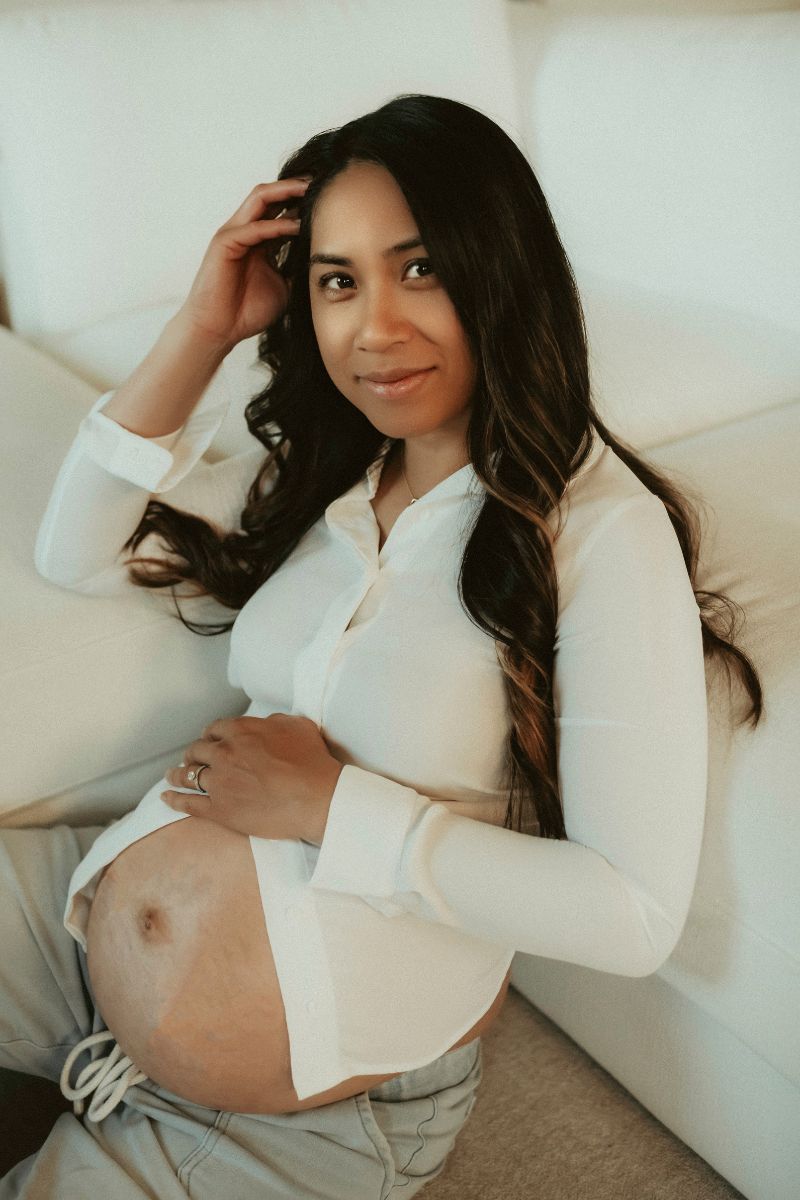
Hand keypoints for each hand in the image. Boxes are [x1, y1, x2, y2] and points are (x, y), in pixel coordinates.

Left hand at [160, 713, 342, 844]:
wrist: (317, 798)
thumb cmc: (312, 762)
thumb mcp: (297, 726)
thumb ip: (273, 722)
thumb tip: (263, 724)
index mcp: (241, 731)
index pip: (215, 728)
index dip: (210, 734)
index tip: (209, 740)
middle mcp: (225, 753)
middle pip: (197, 750)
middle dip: (193, 753)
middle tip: (193, 758)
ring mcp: (219, 782)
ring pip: (188, 775)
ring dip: (178, 774)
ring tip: (171, 776)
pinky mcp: (219, 810)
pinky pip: (188, 803)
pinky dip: (174, 800)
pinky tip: (166, 798)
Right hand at [176, 175, 312, 351]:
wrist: (219, 330)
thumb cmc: (247, 312)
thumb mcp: (285, 288)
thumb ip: (299, 271)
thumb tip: (326, 267)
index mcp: (260, 239)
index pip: (282, 208)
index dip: (304, 201)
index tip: (331, 196)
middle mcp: (246, 230)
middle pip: (272, 195)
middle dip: (297, 186)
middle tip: (324, 181)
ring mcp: (234, 234)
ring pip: (260, 198)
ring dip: (286, 191)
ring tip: (311, 189)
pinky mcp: (224, 243)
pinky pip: (254, 227)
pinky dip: (276, 225)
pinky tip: (297, 226)